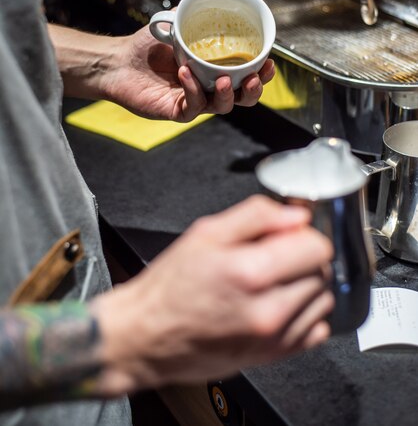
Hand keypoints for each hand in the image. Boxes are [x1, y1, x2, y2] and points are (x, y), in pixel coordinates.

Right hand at [92, 196, 333, 395]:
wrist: (147, 335)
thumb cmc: (170, 286)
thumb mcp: (205, 233)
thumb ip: (256, 216)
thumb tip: (296, 214)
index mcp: (251, 272)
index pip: (317, 247)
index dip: (304, 233)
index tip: (288, 234)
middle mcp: (268, 309)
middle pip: (322, 273)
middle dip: (303, 258)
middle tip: (274, 255)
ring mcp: (273, 338)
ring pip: (323, 302)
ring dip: (306, 286)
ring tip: (274, 281)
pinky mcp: (272, 357)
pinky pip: (315, 331)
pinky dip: (304, 314)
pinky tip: (278, 304)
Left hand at [104, 24, 274, 121]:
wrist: (117, 61)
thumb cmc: (146, 46)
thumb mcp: (175, 25)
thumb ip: (193, 13)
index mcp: (214, 71)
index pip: (246, 77)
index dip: (262, 75)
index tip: (269, 62)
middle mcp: (207, 88)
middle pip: (242, 98)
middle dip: (254, 91)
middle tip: (255, 78)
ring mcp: (193, 101)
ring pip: (222, 107)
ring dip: (228, 94)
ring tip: (225, 79)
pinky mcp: (176, 111)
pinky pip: (193, 107)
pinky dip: (193, 90)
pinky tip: (186, 73)